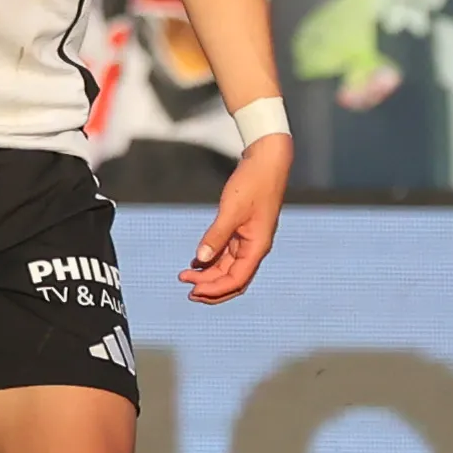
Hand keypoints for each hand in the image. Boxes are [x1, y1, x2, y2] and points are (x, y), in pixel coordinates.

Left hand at [181, 133, 289, 303]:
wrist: (266, 162)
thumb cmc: (253, 183)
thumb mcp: (231, 210)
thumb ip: (216, 236)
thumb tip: (201, 260)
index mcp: (257, 247)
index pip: (236, 280)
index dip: (214, 289)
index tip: (192, 290)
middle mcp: (254, 248)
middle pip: (232, 279)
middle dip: (210, 287)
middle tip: (186, 288)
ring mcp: (249, 240)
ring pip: (228, 268)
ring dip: (209, 275)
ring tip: (186, 276)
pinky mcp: (242, 231)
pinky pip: (226, 254)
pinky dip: (212, 260)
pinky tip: (196, 262)